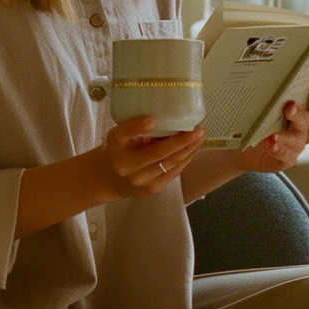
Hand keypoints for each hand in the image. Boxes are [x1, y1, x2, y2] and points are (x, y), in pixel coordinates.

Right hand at [90, 117, 206, 200]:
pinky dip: (185, 160)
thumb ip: (133, 129)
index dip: (137, 128)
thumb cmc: (117, 151)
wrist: (108, 179)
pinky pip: (172, 173)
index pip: (124, 136)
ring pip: (169, 164)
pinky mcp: (153, 189)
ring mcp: (142, 182)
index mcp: (117, 150)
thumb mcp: (117, 136)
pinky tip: (193, 149)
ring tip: (200, 137)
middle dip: (180, 141)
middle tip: (197, 129)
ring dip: (188, 150)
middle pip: (157, 154)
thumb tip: (156, 120)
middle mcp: (128, 168)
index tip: (151, 119)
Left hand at [236, 87, 308, 172]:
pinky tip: (270, 143)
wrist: (242, 145)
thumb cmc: (258, 121)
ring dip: (286, 135)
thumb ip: (276, 96)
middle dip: (299, 114)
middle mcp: (302, 129)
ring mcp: (296, 145)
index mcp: (303, 113)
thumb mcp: (266, 106)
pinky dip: (278, 149)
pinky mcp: (286, 158)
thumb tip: (275, 75)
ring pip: (297, 139)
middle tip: (289, 107)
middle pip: (307, 121)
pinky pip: (285, 155)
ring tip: (274, 132)